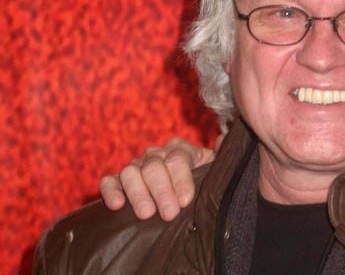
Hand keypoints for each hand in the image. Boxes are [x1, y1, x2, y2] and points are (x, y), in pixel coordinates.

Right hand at [99, 136, 218, 220]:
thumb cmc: (200, 182)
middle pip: (154, 167)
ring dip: (138, 193)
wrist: (182, 192)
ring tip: (146, 214)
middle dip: (162, 191)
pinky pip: (110, 181)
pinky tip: (117, 205)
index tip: (185, 200)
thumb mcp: (213, 170)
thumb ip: (219, 157)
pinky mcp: (118, 180)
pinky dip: (111, 190)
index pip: (178, 159)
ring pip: (131, 172)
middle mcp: (156, 155)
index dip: (181, 180)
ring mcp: (136, 166)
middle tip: (168, 213)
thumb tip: (224, 140)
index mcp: (180, 150)